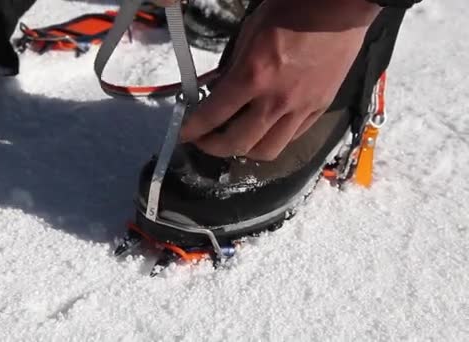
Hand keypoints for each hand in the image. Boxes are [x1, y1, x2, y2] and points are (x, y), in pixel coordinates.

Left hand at [180, 0, 380, 160]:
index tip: (184, 133)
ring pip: (267, 150)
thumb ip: (232, 66)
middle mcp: (276, 100)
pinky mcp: (319, 109)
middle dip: (213, 147)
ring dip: (244, 151)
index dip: (193, 129)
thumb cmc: (292, 11)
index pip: (214, 114)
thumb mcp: (250, 32)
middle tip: (205, 140)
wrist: (341, 8)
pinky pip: (291, 138)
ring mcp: (301, 109)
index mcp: (254, 76)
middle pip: (238, 144)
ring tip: (235, 141)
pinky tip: (264, 130)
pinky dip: (272, 139)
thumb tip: (218, 90)